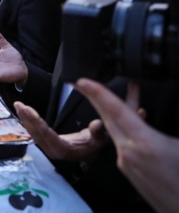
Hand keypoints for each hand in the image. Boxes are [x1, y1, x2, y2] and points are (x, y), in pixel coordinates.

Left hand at [14, 101, 108, 161]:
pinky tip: (23, 113)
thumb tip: (97, 123)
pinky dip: (28, 122)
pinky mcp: (46, 144)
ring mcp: (48, 148)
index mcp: (63, 150)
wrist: (92, 152)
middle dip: (27, 118)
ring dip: (25, 119)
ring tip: (18, 105)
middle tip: (19, 104)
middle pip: (37, 133)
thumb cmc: (95, 144)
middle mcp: (52, 150)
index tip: (27, 109)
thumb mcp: (100, 139)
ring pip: (33, 133)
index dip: (37, 121)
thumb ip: (97, 132)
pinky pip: (35, 133)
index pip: (47, 134)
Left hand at [73, 79, 178, 212]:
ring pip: (116, 130)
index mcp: (142, 143)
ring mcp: (126, 163)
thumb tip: (167, 110)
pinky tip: (137, 123)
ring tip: (130, 96)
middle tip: (85, 83)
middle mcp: (128, 152)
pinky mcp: (129, 171)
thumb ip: (171, 123)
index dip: (98, 93)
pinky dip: (126, 129)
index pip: (114, 111)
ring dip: (118, 113)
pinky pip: (123, 143)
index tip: (82, 81)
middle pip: (108, 118)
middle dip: (97, 99)